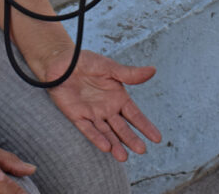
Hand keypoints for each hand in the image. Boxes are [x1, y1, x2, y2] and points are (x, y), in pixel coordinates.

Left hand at [44, 49, 161, 161]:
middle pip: (122, 128)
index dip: (145, 126)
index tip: (157, 138)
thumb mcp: (110, 67)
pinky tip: (105, 147)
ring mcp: (93, 114)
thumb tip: (153, 70)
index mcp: (118, 98)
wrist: (62, 62)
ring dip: (115, 145)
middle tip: (141, 150)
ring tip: (123, 157)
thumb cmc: (86, 62)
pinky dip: (96, 138)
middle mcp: (108, 109)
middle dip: (131, 139)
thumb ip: (129, 74)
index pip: (135, 115)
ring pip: (106, 133)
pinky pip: (88, 129)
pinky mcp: (77, 116)